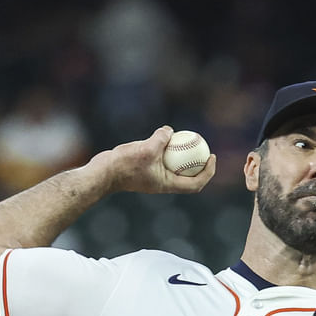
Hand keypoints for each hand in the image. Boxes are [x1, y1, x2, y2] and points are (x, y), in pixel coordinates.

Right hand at [92, 126, 216, 195]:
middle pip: (188, 176)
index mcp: (168, 184)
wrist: (103, 172)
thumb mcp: (147, 149)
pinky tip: (165, 135)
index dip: (208, 172)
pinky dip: (167, 149)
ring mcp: (154, 176)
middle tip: (204, 146)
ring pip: (175, 166)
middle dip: (198, 163)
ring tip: (186, 139)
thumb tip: (170, 130)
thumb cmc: (124, 165)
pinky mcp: (146, 168)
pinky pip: (162, 159)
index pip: (195, 183)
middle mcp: (163, 183)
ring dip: (182, 154)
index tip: (212, 157)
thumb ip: (161, 139)